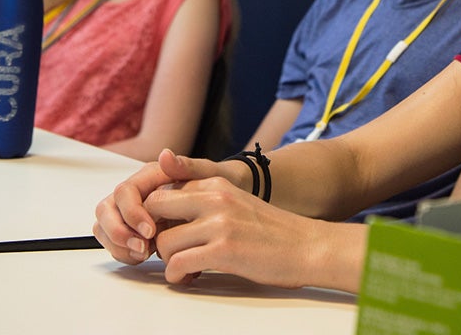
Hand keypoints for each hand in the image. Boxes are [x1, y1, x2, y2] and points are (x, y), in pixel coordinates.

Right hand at [93, 148, 225, 263]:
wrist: (232, 202)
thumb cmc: (222, 185)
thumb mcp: (212, 176)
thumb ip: (188, 166)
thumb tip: (165, 155)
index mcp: (151, 176)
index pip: (125, 192)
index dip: (132, 213)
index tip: (151, 232)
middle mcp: (138, 192)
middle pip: (106, 209)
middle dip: (118, 232)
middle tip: (142, 250)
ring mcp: (134, 211)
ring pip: (105, 226)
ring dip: (118, 244)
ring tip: (143, 255)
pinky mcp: (136, 230)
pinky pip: (116, 241)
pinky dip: (123, 252)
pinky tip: (143, 258)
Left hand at [145, 176, 340, 288]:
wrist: (307, 246)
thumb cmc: (272, 231)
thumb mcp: (236, 204)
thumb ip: (206, 204)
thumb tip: (172, 219)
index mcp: (217, 183)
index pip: (164, 191)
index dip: (156, 215)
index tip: (164, 232)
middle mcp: (215, 196)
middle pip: (155, 208)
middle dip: (154, 233)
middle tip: (166, 250)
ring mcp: (219, 223)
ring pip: (164, 241)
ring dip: (167, 260)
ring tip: (183, 268)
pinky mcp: (224, 250)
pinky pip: (178, 263)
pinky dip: (177, 275)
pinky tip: (188, 277)